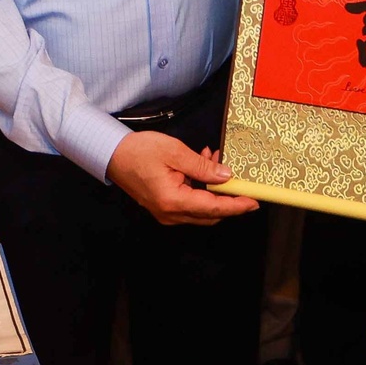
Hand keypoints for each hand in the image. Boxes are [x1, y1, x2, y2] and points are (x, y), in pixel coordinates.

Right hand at [106, 133, 260, 225]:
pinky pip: (189, 204)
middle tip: (239, 177)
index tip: (254, 201)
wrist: (111, 154)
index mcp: (173, 201)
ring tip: (214, 160)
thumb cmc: (138, 151)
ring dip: (213, 190)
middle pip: (210, 214)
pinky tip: (202, 166)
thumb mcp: (174, 151)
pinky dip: (201, 189)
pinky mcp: (163, 207)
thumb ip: (202, 167)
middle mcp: (170, 214)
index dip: (236, 205)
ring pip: (201, 209)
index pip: (214, 208)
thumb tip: (225, 177)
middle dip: (227, 197)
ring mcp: (166, 213)